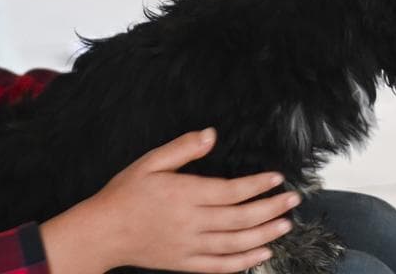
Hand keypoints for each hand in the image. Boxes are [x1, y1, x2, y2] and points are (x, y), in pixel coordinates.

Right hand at [41, 128, 299, 273]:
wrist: (103, 231)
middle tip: (292, 199)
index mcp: (184, 194)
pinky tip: (262, 254)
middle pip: (241, 217)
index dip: (258, 184)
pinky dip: (245, 262)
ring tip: (285, 225)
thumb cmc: (125, 193)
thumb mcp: (149, 161)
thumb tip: (211, 134)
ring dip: (265, 234)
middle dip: (271, 208)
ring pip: (236, 243)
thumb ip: (183, 148)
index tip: (276, 178)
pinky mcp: (185, 263)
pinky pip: (222, 266)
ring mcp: (189, 245)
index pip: (231, 190)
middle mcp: (191, 221)